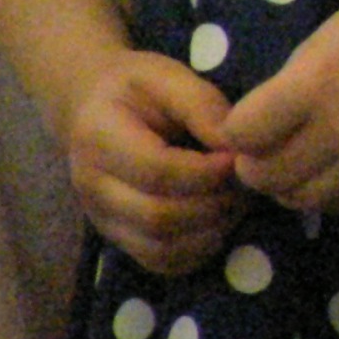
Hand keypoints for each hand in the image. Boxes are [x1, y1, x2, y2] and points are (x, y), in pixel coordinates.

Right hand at [65, 50, 242, 274]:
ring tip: (237, 200)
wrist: (91, 108)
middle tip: (246, 182)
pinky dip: (197, 250)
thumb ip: (203, 106)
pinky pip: (159, 261)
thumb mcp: (167, 76)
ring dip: (210, 230)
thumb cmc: (136, 88)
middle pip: (157, 216)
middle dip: (214, 203)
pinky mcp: (117, 237)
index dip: (207, 171)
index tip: (238, 157)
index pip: (157, 172)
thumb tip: (235, 146)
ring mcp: (102, 219)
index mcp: (100, 140)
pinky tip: (219, 221)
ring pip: (159, 247)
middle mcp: (93, 189)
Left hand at [219, 0, 338, 213]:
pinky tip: (333, 165)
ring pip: (298, 199)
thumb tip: (263, 120)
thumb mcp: (331, 34)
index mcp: (317, 85)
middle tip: (265, 145)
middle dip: (254, 162)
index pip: (243, 134)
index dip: (235, 129)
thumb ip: (292, 81)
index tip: (244, 121)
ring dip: (287, 182)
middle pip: (264, 176)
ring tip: (298, 157)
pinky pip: (338, 205)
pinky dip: (325, 191)